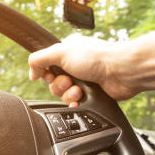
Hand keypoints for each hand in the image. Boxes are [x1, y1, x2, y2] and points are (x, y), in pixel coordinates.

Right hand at [28, 30, 154, 105]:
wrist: (123, 72)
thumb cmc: (96, 57)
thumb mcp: (60, 52)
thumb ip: (39, 59)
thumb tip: (32, 73)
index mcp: (67, 51)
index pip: (46, 65)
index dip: (45, 73)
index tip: (50, 74)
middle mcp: (75, 64)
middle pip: (53, 82)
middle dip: (59, 85)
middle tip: (70, 81)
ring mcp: (84, 79)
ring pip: (64, 94)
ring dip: (69, 94)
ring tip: (79, 90)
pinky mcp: (92, 93)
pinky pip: (76, 103)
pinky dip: (76, 103)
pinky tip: (81, 100)